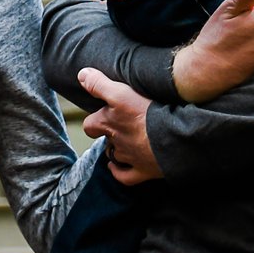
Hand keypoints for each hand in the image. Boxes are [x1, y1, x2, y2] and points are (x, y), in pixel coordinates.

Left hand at [78, 67, 160, 184]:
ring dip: (118, 150)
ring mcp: (129, 159)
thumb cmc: (145, 115)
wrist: (172, 139)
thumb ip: (99, 84)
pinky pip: (125, 177)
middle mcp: (115, 143)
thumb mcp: (120, 93)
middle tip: (121, 126)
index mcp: (107, 125)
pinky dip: (120, 172)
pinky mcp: (144, 172)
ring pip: (116, 156)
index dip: (95, 119)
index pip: (90, 124)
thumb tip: (81, 75)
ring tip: (129, 140)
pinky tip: (119, 167)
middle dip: (109, 134)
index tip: (103, 113)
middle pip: (105, 140)